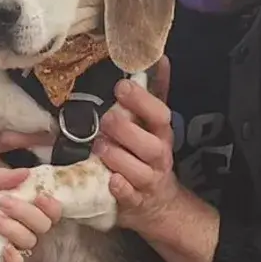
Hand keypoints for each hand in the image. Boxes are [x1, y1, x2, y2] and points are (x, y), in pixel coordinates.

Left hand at [0, 166, 61, 261]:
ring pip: (30, 242)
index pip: (46, 206)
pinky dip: (15, 259)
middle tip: (4, 203)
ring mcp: (5, 240)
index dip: (50, 203)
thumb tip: (28, 173)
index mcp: (15, 198)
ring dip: (16, 229)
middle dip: (28, 213)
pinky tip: (4, 248)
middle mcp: (15, 221)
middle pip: (42, 225)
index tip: (40, 196)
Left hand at [92, 56, 180, 230]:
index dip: (141, 100)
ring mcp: (146, 182)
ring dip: (117, 157)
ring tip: (100, 148)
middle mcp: (157, 157)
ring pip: (136, 170)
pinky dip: (120, 188)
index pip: (159, 114)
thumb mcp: (154, 125)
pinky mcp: (134, 203)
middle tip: (105, 120)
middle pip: (148, 144)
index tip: (121, 86)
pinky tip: (111, 180)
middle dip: (125, 130)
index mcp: (161, 134)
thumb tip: (159, 57)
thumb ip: (154, 93)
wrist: (158, 204)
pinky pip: (128, 196)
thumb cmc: (149, 155)